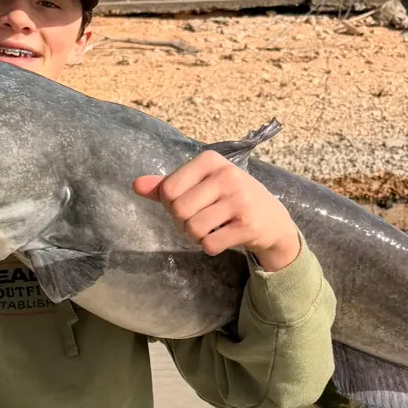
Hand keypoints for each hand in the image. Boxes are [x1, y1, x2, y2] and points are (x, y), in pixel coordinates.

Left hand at [133, 150, 300, 272]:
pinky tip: (222, 237)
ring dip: (196, 236)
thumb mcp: (201, 184)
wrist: (271, 219)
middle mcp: (226, 175)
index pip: (169, 189)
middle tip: (199, 219)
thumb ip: (167, 185)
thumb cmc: (229, 198)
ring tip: (210, 228)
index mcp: (210, 160)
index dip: (170, 204)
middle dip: (183, 222)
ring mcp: (239, 200)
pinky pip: (209, 244)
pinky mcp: (247, 225)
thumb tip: (135, 185)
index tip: (187, 204)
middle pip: (179, 210)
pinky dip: (210, 246)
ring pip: (193, 229)